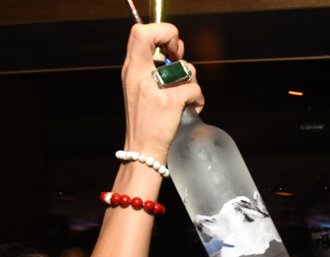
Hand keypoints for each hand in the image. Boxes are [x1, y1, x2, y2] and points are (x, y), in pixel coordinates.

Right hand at [122, 23, 204, 162]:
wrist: (142, 152)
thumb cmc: (145, 123)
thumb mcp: (139, 91)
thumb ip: (152, 71)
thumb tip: (176, 53)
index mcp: (130, 70)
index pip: (139, 33)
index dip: (160, 31)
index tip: (170, 47)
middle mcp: (139, 76)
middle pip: (157, 36)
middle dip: (176, 44)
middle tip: (180, 61)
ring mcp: (154, 89)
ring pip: (185, 67)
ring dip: (192, 80)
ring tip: (185, 96)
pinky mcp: (170, 102)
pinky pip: (194, 89)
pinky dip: (199, 100)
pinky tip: (192, 108)